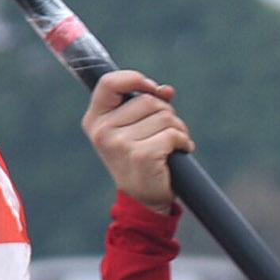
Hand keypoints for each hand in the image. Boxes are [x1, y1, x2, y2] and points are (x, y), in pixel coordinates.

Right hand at [83, 69, 193, 213]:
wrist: (145, 199)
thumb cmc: (141, 157)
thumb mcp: (136, 127)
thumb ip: (146, 103)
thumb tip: (166, 90)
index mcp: (95, 120)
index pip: (109, 82)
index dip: (136, 79)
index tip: (153, 89)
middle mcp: (102, 131)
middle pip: (148, 99)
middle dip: (166, 113)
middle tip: (164, 133)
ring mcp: (119, 144)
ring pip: (165, 116)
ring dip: (178, 129)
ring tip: (171, 145)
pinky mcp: (140, 155)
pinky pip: (173, 134)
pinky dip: (183, 141)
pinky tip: (179, 152)